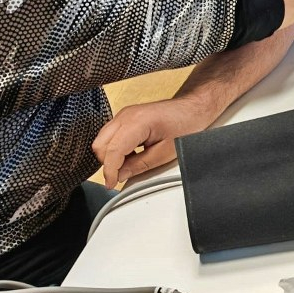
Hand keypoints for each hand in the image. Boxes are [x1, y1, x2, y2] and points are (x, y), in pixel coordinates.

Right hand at [91, 97, 210, 187]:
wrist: (193, 109)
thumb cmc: (185, 124)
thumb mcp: (165, 152)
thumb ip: (140, 165)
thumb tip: (120, 175)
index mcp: (137, 121)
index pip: (112, 149)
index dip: (109, 170)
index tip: (112, 183)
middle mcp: (127, 115)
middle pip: (100, 144)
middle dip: (108, 163)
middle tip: (121, 175)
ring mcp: (125, 114)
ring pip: (102, 139)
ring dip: (111, 155)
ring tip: (130, 163)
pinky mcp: (126, 116)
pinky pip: (110, 134)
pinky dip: (114, 147)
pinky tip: (131, 154)